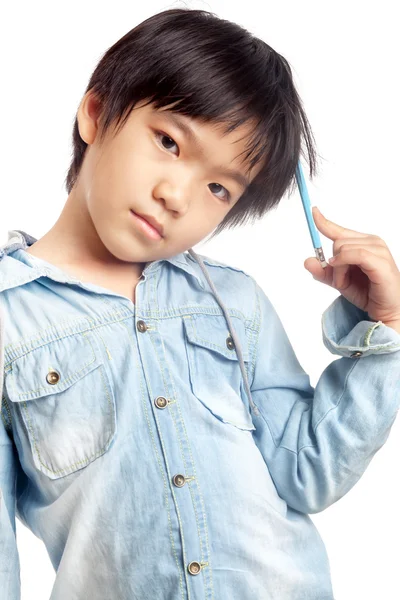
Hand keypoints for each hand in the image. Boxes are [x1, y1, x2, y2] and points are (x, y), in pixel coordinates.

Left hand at [304, 207, 399, 330]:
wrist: (386, 310)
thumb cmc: (367, 292)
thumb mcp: (339, 281)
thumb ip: (323, 272)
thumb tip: (307, 260)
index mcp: (362, 242)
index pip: (339, 229)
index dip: (324, 222)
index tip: (313, 211)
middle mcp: (371, 241)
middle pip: (337, 241)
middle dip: (332, 264)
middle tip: (341, 280)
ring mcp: (378, 250)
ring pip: (342, 249)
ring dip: (338, 271)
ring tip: (347, 283)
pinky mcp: (380, 261)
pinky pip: (355, 255)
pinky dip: (343, 266)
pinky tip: (343, 278)